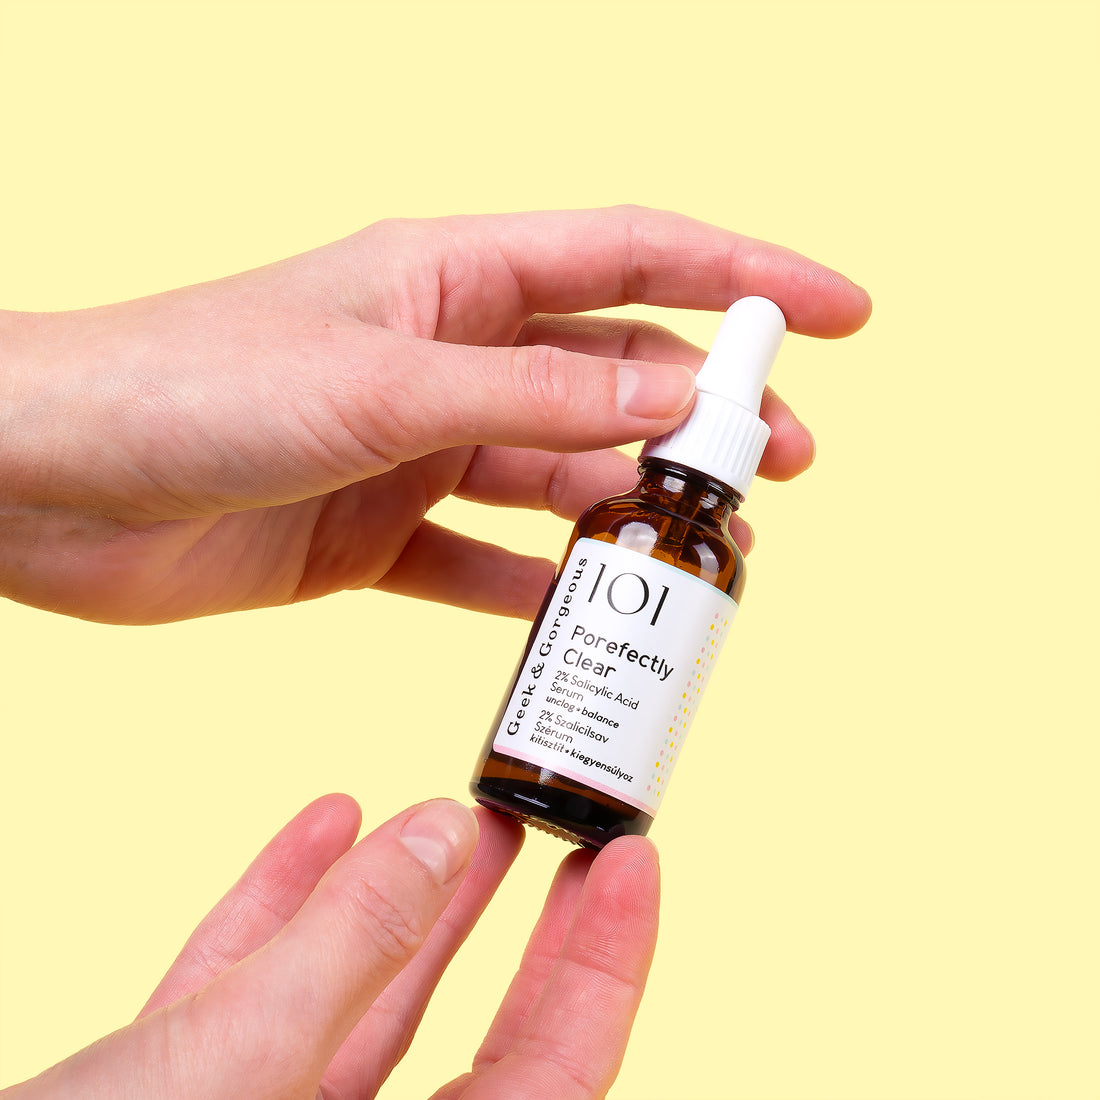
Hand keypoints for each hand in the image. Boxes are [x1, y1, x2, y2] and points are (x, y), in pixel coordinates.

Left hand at [0, 206, 870, 623]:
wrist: (46, 483)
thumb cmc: (192, 388)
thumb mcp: (387, 386)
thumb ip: (538, 396)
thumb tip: (679, 398)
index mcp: (453, 280)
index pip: (637, 258)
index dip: (748, 278)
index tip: (836, 313)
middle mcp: (445, 356)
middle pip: (613, 374)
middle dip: (707, 413)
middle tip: (785, 462)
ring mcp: (416, 446)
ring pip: (558, 472)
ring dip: (633, 506)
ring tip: (711, 550)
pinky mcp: (376, 530)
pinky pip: (482, 558)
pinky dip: (537, 585)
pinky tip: (585, 610)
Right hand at [2, 797, 659, 1098]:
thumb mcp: (237, 1063)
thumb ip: (353, 947)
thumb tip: (445, 837)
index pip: (559, 1070)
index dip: (607, 962)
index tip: (632, 859)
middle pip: (481, 1040)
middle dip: (521, 927)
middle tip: (561, 827)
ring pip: (364, 1006)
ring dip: (401, 899)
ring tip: (446, 810)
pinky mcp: (186, 1097)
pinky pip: (259, 998)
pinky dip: (287, 909)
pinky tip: (322, 825)